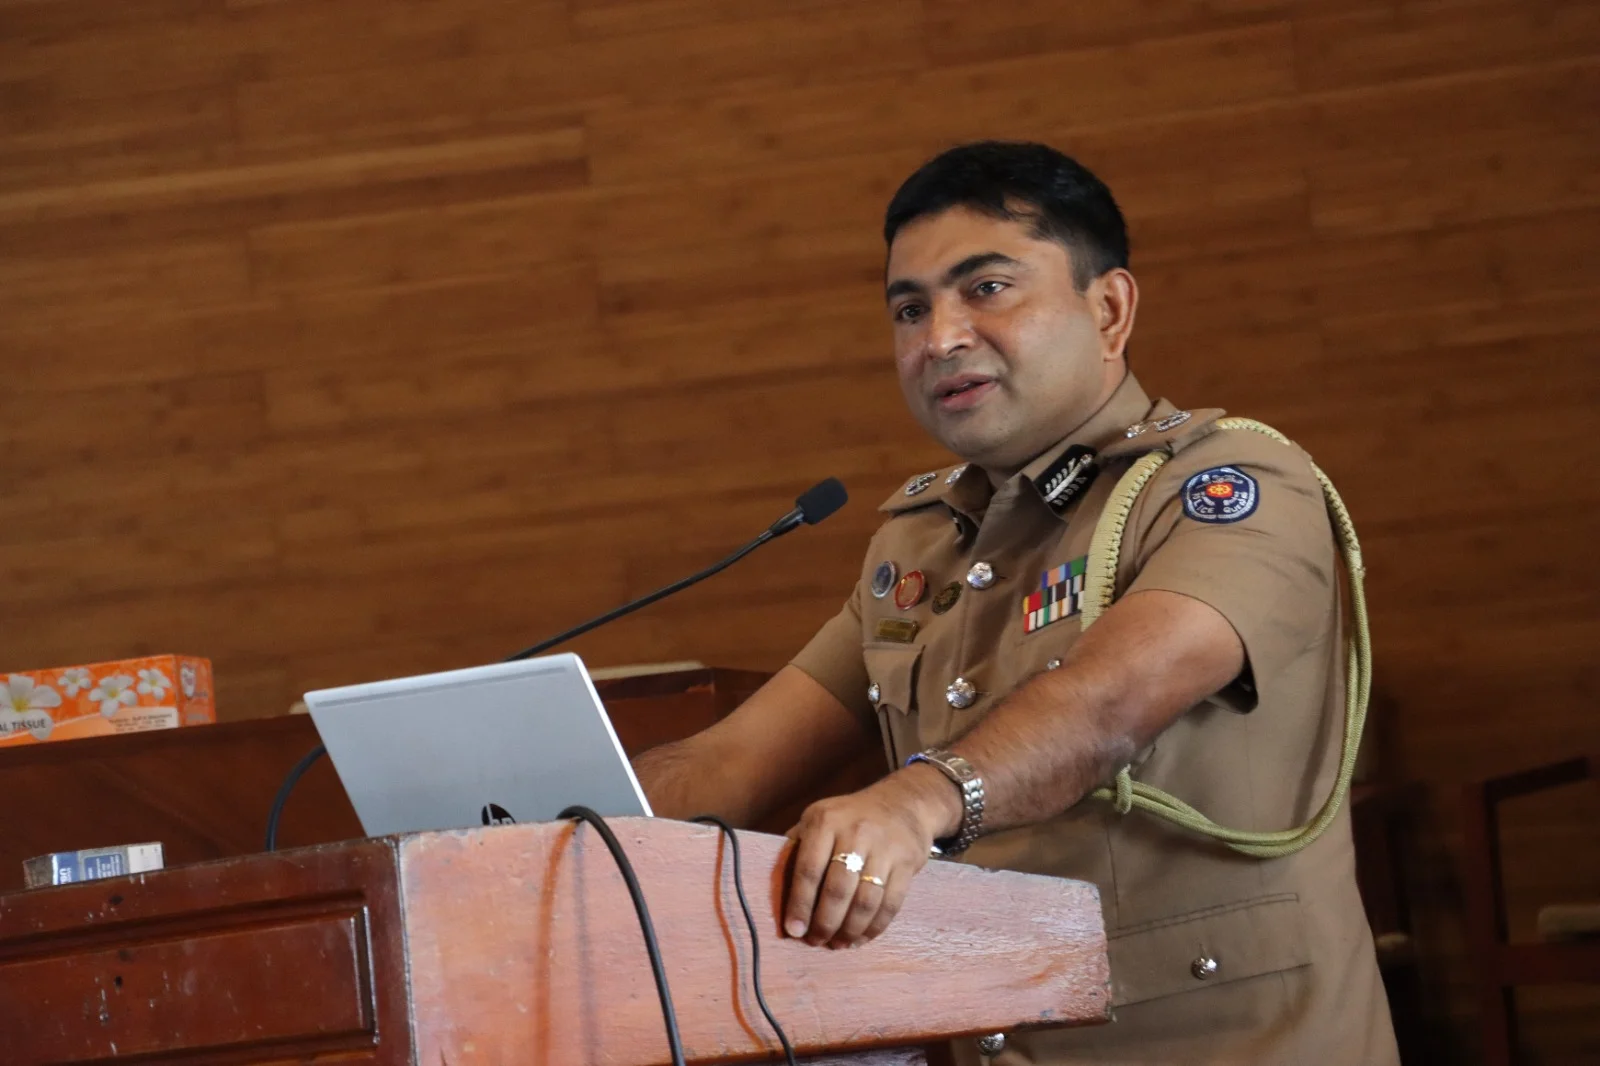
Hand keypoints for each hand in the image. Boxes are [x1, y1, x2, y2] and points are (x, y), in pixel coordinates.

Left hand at [783, 765, 961, 947]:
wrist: (902, 802)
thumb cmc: (849, 817)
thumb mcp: (819, 818)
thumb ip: (798, 846)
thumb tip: (774, 889)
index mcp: (826, 821)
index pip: (809, 870)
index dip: (800, 904)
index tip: (793, 930)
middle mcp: (856, 832)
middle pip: (838, 890)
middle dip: (825, 923)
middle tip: (816, 941)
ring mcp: (885, 847)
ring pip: (865, 901)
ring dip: (849, 930)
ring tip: (838, 944)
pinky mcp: (907, 862)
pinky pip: (890, 904)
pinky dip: (874, 927)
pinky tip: (861, 938)